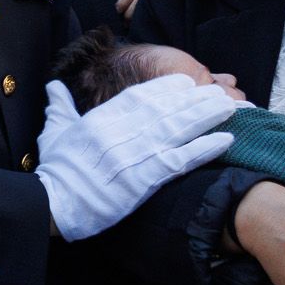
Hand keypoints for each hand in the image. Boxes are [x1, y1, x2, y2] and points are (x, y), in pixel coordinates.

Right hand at [34, 73, 234, 240]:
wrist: (56, 203)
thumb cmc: (55, 171)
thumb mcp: (54, 133)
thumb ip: (59, 108)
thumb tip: (54, 87)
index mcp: (101, 119)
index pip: (140, 96)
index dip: (167, 87)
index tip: (186, 81)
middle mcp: (122, 131)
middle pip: (167, 109)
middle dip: (195, 98)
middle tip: (219, 90)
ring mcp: (136, 154)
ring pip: (179, 128)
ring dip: (207, 116)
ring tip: (230, 107)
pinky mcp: (146, 178)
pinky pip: (182, 159)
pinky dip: (205, 148)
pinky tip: (225, 139)